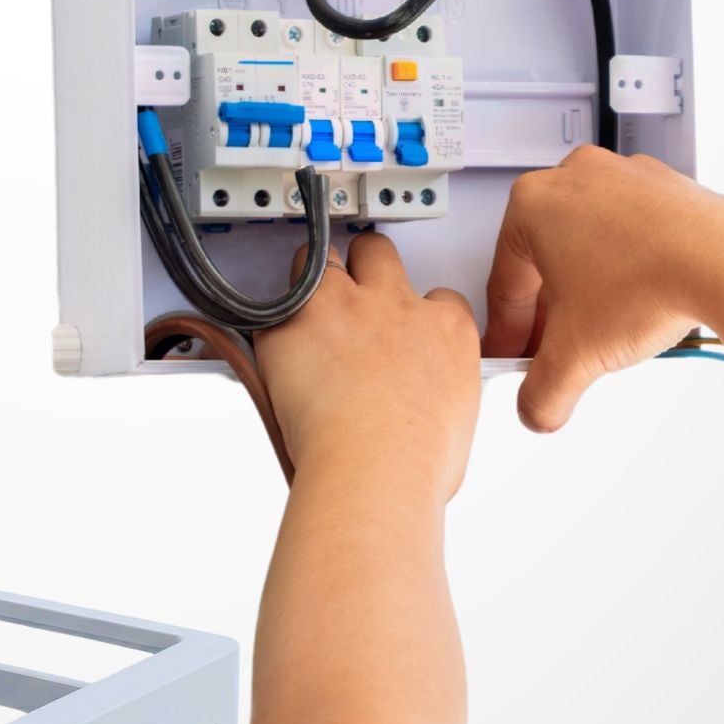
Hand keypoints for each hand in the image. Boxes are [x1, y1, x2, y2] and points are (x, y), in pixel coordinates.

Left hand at [258, 232, 480, 501]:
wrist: (374, 468)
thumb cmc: (414, 462)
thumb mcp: (453, 423)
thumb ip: (435, 397)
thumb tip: (423, 412)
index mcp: (446, 329)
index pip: (437, 297)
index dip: (413, 312)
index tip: (400, 333)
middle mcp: (397, 305)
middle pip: (379, 255)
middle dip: (364, 268)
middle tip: (350, 304)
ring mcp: (345, 306)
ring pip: (324, 257)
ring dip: (314, 278)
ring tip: (305, 311)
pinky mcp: (295, 321)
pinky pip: (273, 301)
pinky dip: (271, 319)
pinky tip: (272, 344)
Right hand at [484, 145, 723, 431]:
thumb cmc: (649, 284)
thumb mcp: (573, 358)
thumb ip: (540, 395)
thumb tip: (537, 409)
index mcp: (533, 204)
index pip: (504, 284)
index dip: (506, 333)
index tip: (513, 354)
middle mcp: (576, 179)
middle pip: (545, 263)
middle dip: (548, 315)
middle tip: (554, 352)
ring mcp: (624, 177)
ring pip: (588, 248)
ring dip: (587, 294)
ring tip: (600, 336)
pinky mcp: (667, 189)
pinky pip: (630, 237)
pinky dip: (626, 273)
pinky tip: (636, 308)